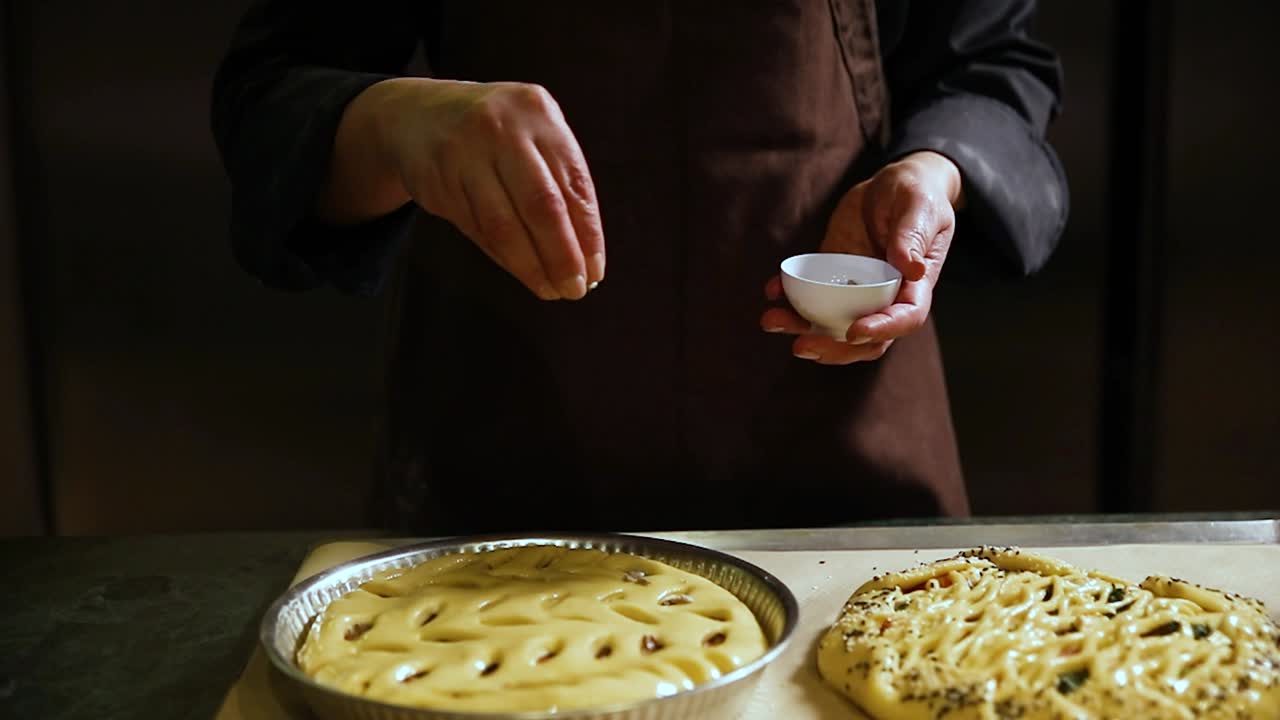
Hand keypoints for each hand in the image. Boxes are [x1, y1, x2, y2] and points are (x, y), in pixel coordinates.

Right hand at [328, 78, 604, 300]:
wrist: (416, 116)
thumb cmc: (496, 134)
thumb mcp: (532, 136)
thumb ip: (560, 181)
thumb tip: (586, 254)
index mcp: (536, 112)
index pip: (573, 183)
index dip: (587, 234)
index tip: (595, 271)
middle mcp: (500, 128)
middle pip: (541, 205)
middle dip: (562, 256)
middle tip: (574, 290)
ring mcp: (463, 154)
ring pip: (503, 225)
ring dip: (530, 266)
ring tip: (549, 289)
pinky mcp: (437, 181)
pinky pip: (477, 230)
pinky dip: (503, 257)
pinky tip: (521, 272)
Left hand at [760, 151, 962, 363]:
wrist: (891, 183)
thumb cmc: (916, 193)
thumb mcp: (919, 207)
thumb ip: (913, 236)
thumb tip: (911, 268)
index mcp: (915, 284)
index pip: (905, 318)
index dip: (881, 330)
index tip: (853, 332)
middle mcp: (885, 295)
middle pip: (863, 339)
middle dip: (832, 349)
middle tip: (801, 346)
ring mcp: (855, 289)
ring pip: (830, 323)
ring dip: (800, 328)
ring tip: (771, 321)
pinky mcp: (831, 275)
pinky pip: (809, 295)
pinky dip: (789, 298)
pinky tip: (772, 290)